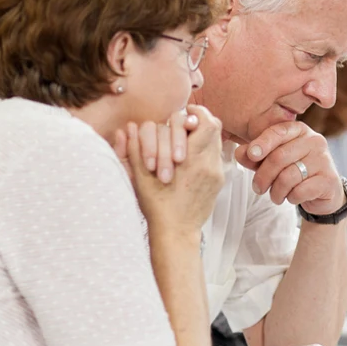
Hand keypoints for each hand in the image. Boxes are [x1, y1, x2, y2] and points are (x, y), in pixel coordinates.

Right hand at [114, 104, 223, 234]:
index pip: (205, 123)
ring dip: (203, 136)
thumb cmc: (156, 206)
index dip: (196, 113)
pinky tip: (190, 157)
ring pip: (217, 142)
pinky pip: (216, 157)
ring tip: (186, 139)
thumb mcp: (140, 177)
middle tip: (186, 122)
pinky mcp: (218, 181)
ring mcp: (216, 173)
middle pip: (215, 128)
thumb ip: (135, 149)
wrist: (175, 232)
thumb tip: (129, 127)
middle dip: (200, 121)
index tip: (184, 114)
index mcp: (190, 160)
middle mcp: (208, 164)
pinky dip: (205, 150)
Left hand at [234, 122, 344, 215]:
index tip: (251, 154)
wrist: (322, 191)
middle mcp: (314, 141)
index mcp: (299, 130)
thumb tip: (240, 153)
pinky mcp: (329, 180)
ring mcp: (324, 160)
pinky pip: (301, 191)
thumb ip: (255, 156)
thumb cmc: (293, 171)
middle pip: (279, 157)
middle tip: (258, 188)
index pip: (278, 132)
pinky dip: (291, 198)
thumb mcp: (272, 161)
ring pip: (288, 177)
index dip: (262, 143)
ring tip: (275, 196)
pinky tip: (292, 197)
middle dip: (263, 176)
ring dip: (276, 191)